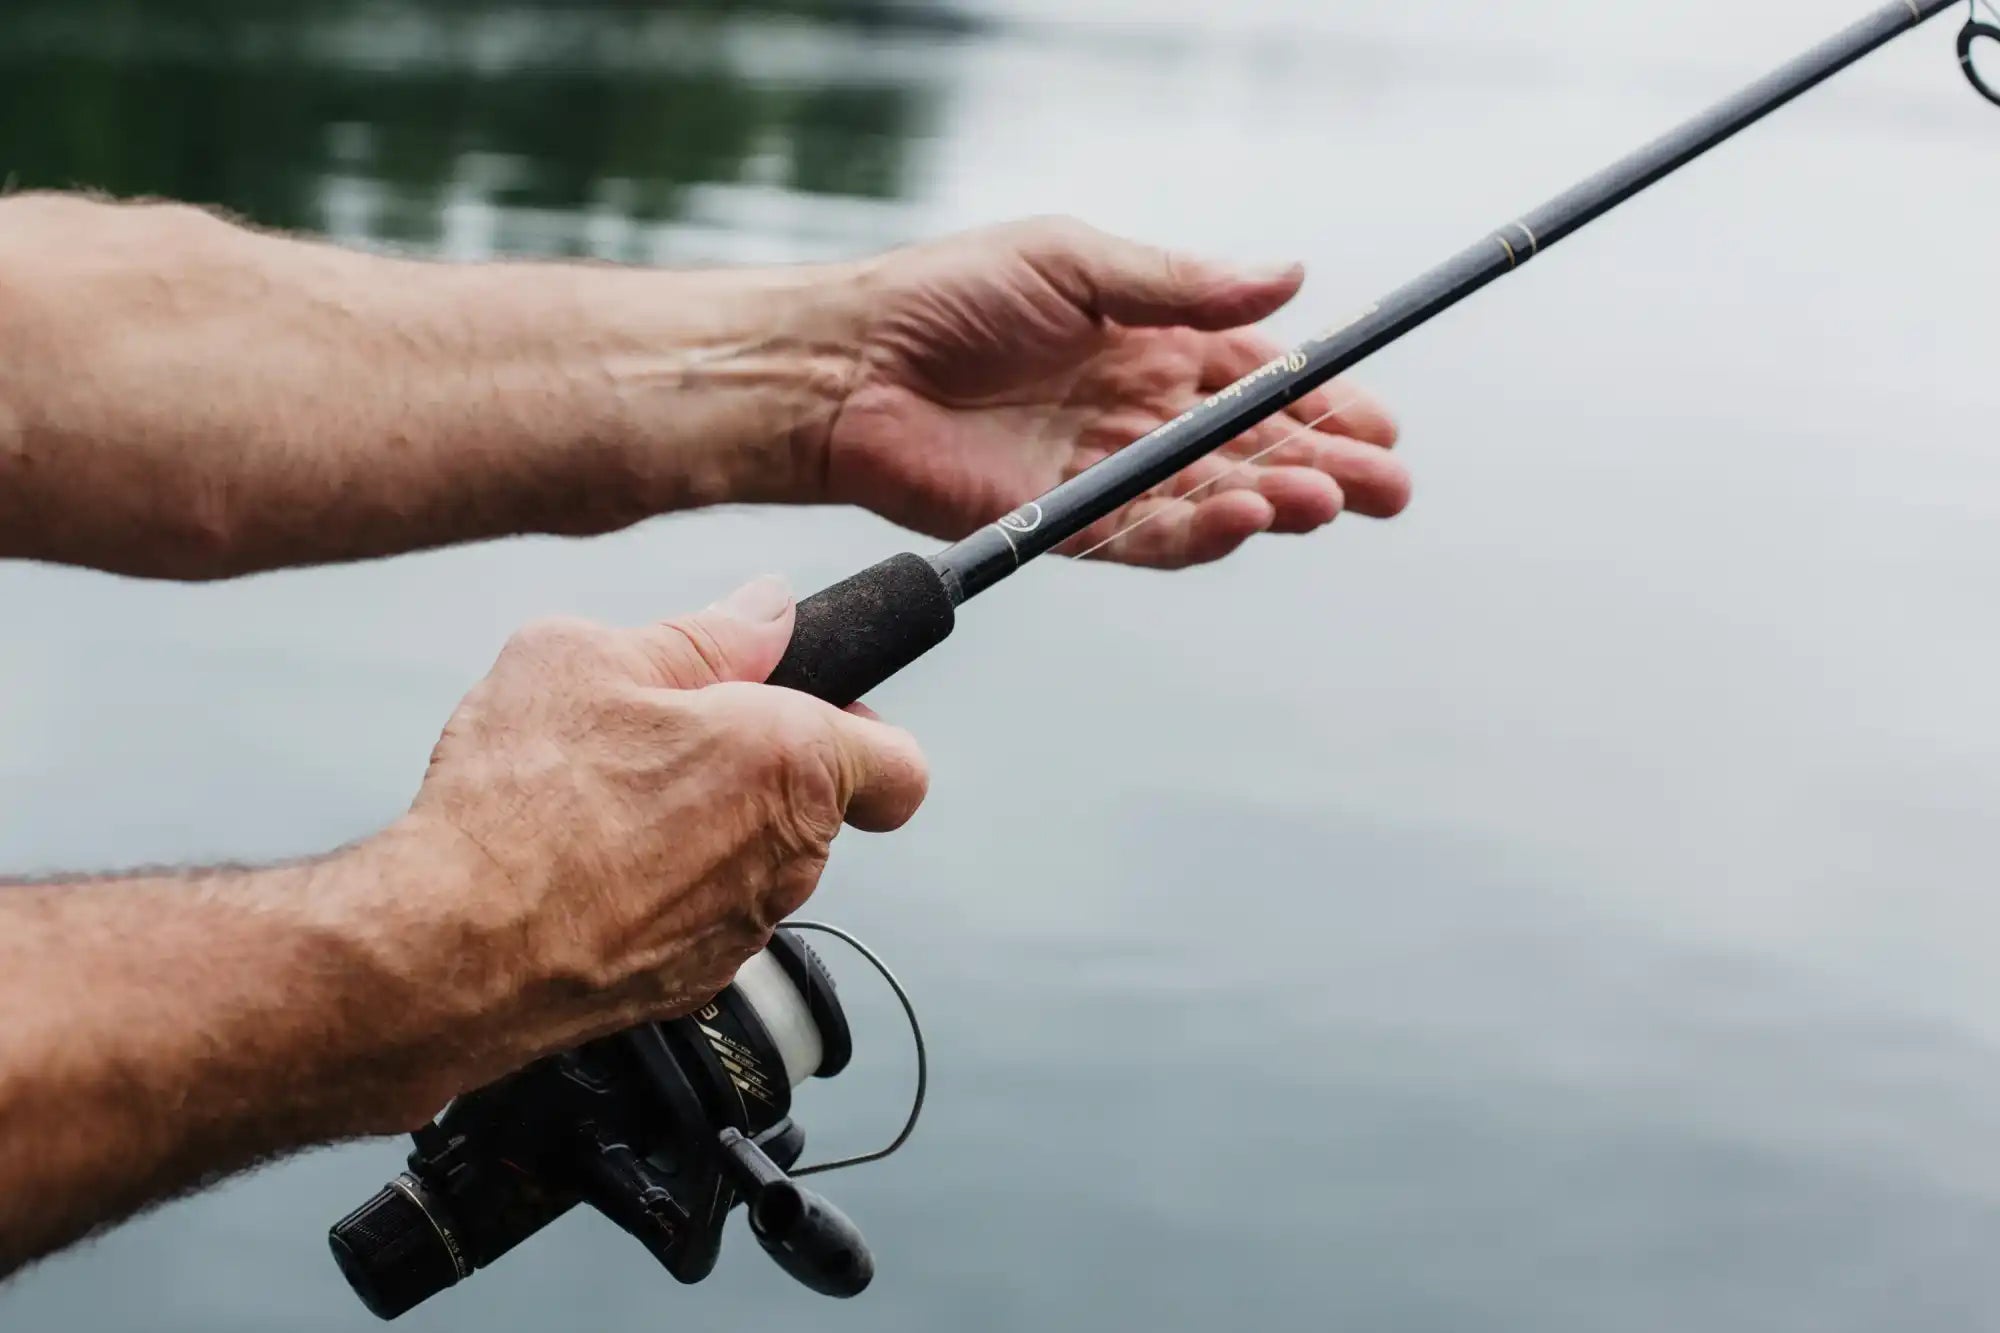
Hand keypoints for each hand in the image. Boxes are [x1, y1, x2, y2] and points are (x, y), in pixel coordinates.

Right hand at [371, 576, 927, 1120]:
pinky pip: (698, 916)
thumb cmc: (521, 800)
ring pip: (752, 862)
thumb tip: (766, 610)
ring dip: (705, 827)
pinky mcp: (690, 983)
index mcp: (793, 762)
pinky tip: (584, 864)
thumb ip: (705, 633)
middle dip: (759, 766)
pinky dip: (660, 889)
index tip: (809, 706)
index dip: (862, 726)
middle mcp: (788, 857)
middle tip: (670, 732)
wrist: (449, 946)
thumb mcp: (593, 655)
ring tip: (604, 799)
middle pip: (817, 806)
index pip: (900, 764)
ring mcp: (742, 929)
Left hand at [817, 216, 1407, 567]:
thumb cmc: (950, 297)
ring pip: (1217, 499)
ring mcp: (1108, 475)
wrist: (851, 367)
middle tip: (1392, 486)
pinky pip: (1151, 538)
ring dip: (1279, 502)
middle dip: (1329, 466)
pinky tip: (1250, 517)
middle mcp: (1140, 414)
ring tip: (1333, 501)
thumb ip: (1180, 285)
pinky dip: (1204, 533)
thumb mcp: (1076, 263)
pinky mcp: (1070, 526)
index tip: (1381, 418)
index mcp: (1150, 345)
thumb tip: (1291, 275)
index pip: (1260, 378)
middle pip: (1255, 450)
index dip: (1323, 400)